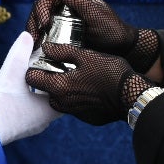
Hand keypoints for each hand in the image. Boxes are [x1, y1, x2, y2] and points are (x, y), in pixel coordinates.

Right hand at [0, 32, 60, 142]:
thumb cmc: (0, 105)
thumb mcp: (11, 73)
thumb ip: (21, 52)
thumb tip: (28, 35)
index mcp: (49, 110)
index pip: (68, 95)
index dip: (65, 80)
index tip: (61, 68)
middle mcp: (44, 122)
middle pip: (55, 100)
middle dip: (51, 85)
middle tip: (48, 69)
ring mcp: (31, 128)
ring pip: (41, 108)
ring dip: (38, 95)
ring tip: (32, 79)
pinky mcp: (18, 129)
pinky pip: (29, 114)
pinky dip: (27, 103)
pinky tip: (18, 93)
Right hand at [25, 0, 157, 71]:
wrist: (119, 50)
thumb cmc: (111, 30)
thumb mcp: (95, 14)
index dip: (42, 7)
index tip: (44, 23)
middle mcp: (65, 4)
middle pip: (40, 7)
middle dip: (34, 21)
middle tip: (35, 38)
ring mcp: (61, 18)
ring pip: (39, 19)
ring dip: (33, 31)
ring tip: (33, 45)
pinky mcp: (59, 32)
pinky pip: (44, 32)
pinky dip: (38, 39)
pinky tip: (36, 49)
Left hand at [25, 41, 149, 126]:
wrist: (131, 95)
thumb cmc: (109, 72)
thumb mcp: (85, 56)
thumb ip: (61, 52)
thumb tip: (46, 47)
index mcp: (59, 86)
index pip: (31, 78)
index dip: (34, 67)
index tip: (42, 60)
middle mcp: (62, 102)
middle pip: (44, 90)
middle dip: (47, 79)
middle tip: (58, 67)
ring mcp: (73, 111)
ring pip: (58, 99)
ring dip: (61, 89)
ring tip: (73, 77)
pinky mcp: (84, 116)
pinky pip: (72, 106)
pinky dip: (74, 97)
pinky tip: (86, 88)